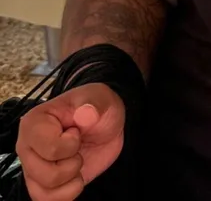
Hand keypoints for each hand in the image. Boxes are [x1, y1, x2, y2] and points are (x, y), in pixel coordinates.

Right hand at [16, 83, 124, 200]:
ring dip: (71, 178)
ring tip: (76, 158)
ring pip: (45, 192)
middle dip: (74, 162)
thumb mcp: (100, 98)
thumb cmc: (97, 108)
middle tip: (78, 146)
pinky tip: (76, 176)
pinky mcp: (42, 184)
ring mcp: (32, 168)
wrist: (106, 124)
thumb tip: (85, 113)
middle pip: (47, 175)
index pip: (51, 149)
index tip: (76, 131)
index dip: (72, 144)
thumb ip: (93, 104)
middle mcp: (26, 148)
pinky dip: (68, 193)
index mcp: (33, 123)